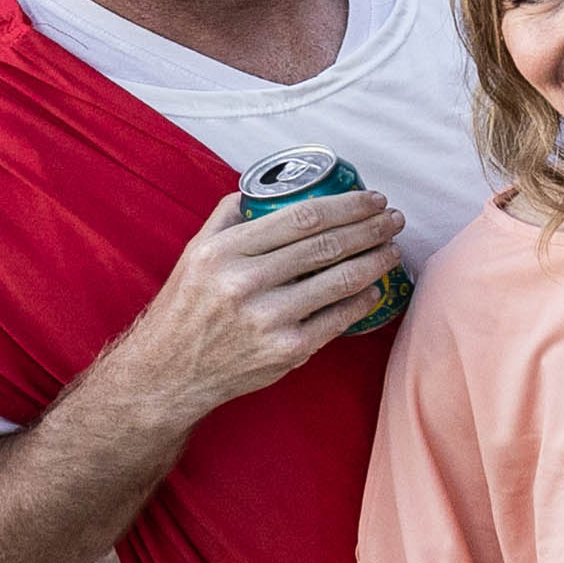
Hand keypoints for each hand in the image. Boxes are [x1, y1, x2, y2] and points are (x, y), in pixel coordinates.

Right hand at [107, 188, 403, 426]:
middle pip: (327, 245)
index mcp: (225, 251)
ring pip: (340, 280)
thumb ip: (228, 218)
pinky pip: (338, 318)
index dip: (347, 205)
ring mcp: (269, 319)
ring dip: (376, 260)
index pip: (301, 217)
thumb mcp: (195, 254)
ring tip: (392, 248)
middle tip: (394, 218)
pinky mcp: (287, 350)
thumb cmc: (186, 308)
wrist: (169, 373)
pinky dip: (362, 300)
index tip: (371, 198)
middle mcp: (245, 282)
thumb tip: (266, 190)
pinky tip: (374, 287)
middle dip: (370, 228)